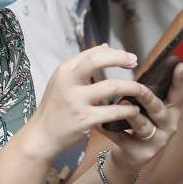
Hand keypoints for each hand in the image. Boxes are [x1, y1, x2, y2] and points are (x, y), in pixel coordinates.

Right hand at [33, 44, 176, 166]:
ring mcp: (76, 101)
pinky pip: (113, 111)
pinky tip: (134, 110)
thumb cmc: (55, 108)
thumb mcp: (62, 82)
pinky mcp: (85, 120)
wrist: (42, 136)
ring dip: (131, 87)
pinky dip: (128, 110)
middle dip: (120, 58)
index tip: (129, 58)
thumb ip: (82, 65)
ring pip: (112, 87)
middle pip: (96, 61)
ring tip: (141, 90)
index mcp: (64, 71)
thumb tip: (106, 47)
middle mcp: (68, 83)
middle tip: (135, 62)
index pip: (92, 53)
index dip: (113, 53)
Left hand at [101, 60, 182, 170]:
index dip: (180, 80)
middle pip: (159, 110)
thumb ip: (147, 91)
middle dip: (149, 99)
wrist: (129, 154)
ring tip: (119, 104)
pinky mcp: (140, 154)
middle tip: (139, 88)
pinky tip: (98, 123)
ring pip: (143, 126)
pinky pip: (123, 139)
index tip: (179, 64)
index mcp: (172, 111)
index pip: (180, 94)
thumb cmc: (137, 123)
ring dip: (130, 114)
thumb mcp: (147, 108)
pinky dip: (109, 130)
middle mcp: (169, 127)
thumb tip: (134, 61)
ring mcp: (156, 142)